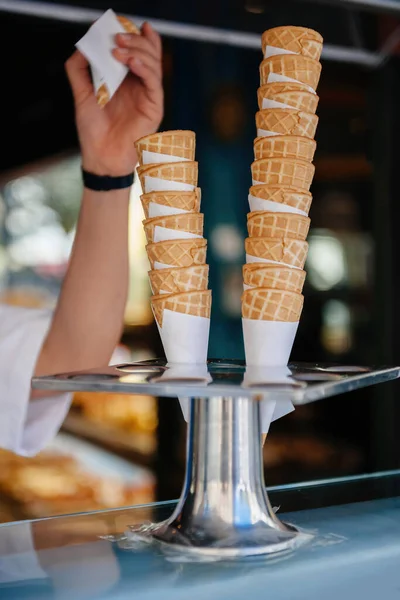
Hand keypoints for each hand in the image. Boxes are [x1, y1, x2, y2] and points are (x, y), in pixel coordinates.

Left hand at [65, 22, 162, 175]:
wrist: (100, 156)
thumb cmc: (94, 131)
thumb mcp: (82, 94)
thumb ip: (79, 70)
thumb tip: (83, 46)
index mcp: (125, 80)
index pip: (135, 51)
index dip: (133, 35)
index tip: (119, 23)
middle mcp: (139, 85)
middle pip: (147, 52)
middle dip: (134, 39)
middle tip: (117, 35)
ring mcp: (148, 95)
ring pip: (153, 63)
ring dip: (138, 50)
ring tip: (119, 48)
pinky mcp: (154, 107)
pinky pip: (154, 82)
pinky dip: (144, 68)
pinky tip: (132, 62)